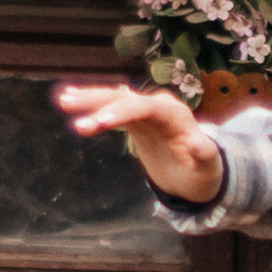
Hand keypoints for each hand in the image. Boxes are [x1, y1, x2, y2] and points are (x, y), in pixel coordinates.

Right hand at [51, 80, 225, 204]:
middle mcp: (159, 106)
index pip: (147, 107)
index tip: (100, 121)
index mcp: (176, 115)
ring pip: (114, 99)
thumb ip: (205, 155)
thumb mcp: (208, 168)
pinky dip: (91, 104)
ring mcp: (145, 110)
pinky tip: (67, 99)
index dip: (124, 111)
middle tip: (70, 109)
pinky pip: (110, 108)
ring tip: (63, 100)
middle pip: (126, 98)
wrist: (196, 172)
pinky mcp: (134, 118)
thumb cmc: (203, 172)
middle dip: (99, 104)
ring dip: (89, 99)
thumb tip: (198, 144)